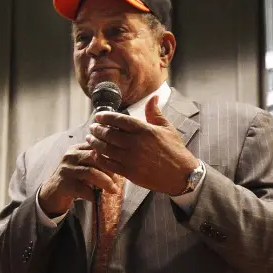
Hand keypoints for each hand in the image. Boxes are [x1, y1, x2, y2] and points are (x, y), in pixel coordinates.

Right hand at [37, 143, 125, 217]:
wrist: (52, 193)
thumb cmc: (73, 179)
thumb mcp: (84, 166)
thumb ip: (97, 162)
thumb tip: (121, 164)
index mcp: (77, 149)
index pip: (97, 146)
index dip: (112, 156)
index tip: (123, 165)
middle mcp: (70, 156)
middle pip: (95, 157)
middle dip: (110, 169)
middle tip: (119, 180)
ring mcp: (66, 170)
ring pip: (90, 172)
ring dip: (105, 182)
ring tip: (113, 190)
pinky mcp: (63, 184)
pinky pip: (83, 189)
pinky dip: (94, 195)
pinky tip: (98, 199)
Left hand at [85, 97, 199, 196]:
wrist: (181, 175)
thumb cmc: (175, 150)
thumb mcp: (167, 128)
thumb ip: (155, 113)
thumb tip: (153, 97)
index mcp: (145, 130)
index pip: (119, 120)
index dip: (105, 117)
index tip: (99, 116)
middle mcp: (136, 144)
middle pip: (109, 134)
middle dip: (97, 129)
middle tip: (92, 127)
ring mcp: (132, 159)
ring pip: (106, 149)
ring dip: (95, 143)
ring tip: (91, 139)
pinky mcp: (130, 173)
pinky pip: (109, 164)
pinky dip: (100, 158)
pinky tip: (97, 154)